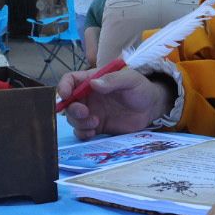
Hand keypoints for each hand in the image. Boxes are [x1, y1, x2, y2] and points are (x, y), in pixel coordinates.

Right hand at [56, 66, 172, 140]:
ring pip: (73, 119)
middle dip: (72, 109)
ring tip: (95, 123)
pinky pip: (81, 131)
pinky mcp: (97, 126)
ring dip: (78, 123)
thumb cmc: (141, 89)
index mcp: (92, 80)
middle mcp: (88, 96)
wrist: (151, 108)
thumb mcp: (130, 80)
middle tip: (85, 113)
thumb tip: (94, 84)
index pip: (70, 80)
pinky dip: (82, 133)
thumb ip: (113, 80)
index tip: (65, 95)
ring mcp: (91, 112)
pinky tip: (93, 132)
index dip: (63, 86)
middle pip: (68, 103)